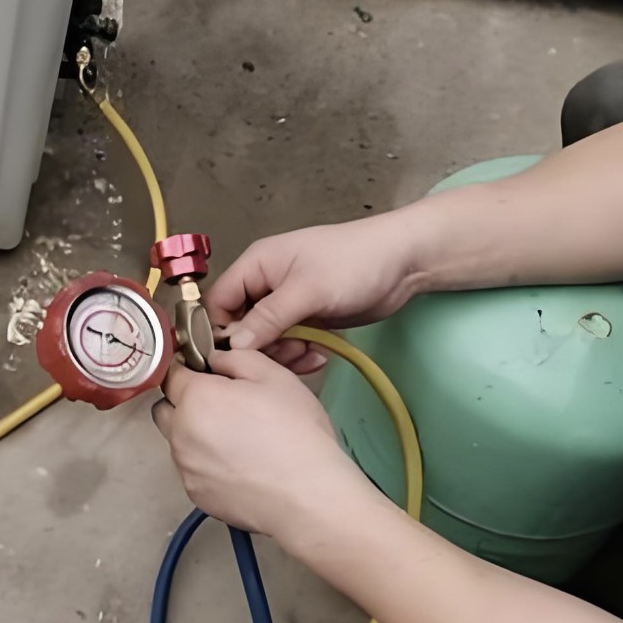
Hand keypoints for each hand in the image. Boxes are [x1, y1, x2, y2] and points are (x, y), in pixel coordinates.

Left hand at [151, 348, 368, 536]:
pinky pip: (192, 470)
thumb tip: (214, 361)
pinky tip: (238, 467)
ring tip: (235, 440)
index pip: (171, 373)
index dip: (189, 370)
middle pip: (165, 408)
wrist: (307, 496)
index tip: (210, 376)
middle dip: (184, 402)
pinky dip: (206, 464)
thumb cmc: (294, 431)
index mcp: (195, 397)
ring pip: (178, 441)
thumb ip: (234, 358)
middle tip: (221, 406)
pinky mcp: (196, 494)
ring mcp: (186, 467)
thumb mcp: (273, 376)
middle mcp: (180, 432)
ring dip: (195, 434)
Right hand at [208, 214, 420, 369]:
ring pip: (267, 340)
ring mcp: (289, 303)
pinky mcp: (309, 318)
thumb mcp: (307, 290)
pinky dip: (301, 354)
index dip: (221, 331)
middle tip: (288, 354)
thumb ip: (267, 318)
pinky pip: (291, 344)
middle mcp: (266, 284)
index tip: (236, 359)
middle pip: (241, 326)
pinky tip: (320, 356)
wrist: (403, 263)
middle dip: (261, 347)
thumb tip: (232, 345)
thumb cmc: (352, 263)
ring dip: (284, 354)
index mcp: (256, 265)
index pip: (218, 302)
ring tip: (309, 354)